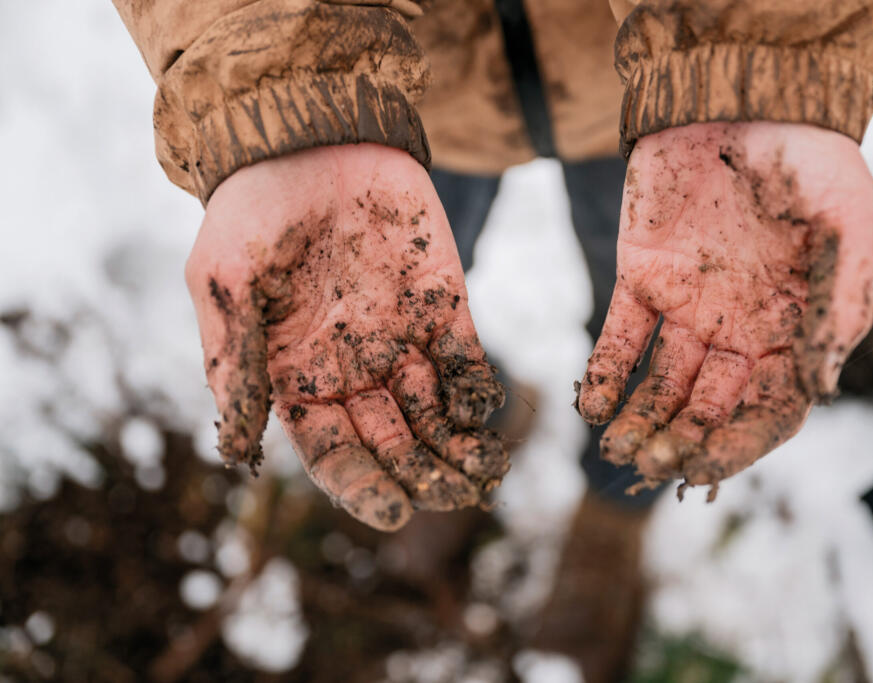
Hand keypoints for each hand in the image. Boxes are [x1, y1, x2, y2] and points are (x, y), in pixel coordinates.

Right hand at [185, 144, 505, 530]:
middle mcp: (352, 369)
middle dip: (425, 475)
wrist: (311, 135)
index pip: (335, 452)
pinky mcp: (444, 307)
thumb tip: (234, 453)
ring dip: (460, 448)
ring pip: (436, 415)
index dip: (364, 487)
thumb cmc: (253, 207)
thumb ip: (233, 362)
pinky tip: (486, 413)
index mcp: (298, 376)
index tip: (398, 512)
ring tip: (488, 476)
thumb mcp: (225, 281)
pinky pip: (467, 363)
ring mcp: (401, 340)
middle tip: (460, 500)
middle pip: (394, 444)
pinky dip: (479, 393)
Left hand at [577, 123, 872, 496]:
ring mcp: (687, 307)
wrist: (743, 96)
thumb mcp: (853, 223)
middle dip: (680, 442)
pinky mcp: (640, 277)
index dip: (739, 444)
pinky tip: (589, 407)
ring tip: (614, 451)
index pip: (769, 408)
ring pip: (660, 383)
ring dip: (639, 421)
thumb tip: (824, 384)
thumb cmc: (813, 158)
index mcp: (792, 327)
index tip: (704, 471)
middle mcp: (738, 328)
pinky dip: (603, 374)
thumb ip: (842, 301)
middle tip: (650, 467)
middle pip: (709, 406)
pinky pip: (619, 338)